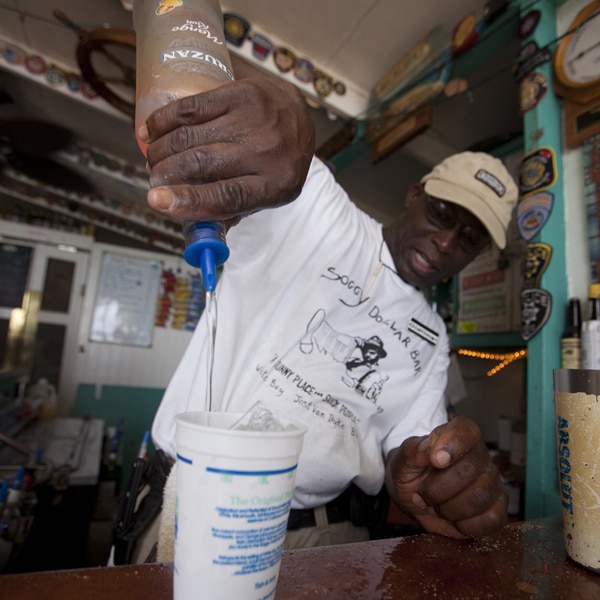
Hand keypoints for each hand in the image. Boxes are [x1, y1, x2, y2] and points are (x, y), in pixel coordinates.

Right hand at [138, 62, 314, 227]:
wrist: (299, 116)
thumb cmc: (276, 162)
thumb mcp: (266, 194)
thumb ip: (231, 212)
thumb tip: (191, 227)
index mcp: (276, 186)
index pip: (227, 196)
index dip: (188, 200)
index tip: (156, 201)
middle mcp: (268, 151)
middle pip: (201, 163)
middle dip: (165, 174)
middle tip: (154, 180)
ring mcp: (255, 118)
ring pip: (190, 135)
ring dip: (161, 150)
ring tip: (153, 159)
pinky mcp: (241, 92)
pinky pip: (191, 107)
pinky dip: (163, 120)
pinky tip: (151, 131)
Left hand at [385, 416, 507, 537]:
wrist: (412, 497)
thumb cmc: (410, 472)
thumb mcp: (402, 459)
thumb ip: (414, 450)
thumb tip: (430, 449)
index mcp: (456, 437)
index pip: (467, 430)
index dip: (453, 444)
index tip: (436, 460)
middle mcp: (479, 456)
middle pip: (470, 469)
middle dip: (439, 488)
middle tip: (424, 492)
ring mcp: (491, 482)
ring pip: (480, 497)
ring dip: (450, 508)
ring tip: (437, 506)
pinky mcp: (497, 508)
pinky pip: (492, 520)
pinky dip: (466, 525)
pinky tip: (454, 519)